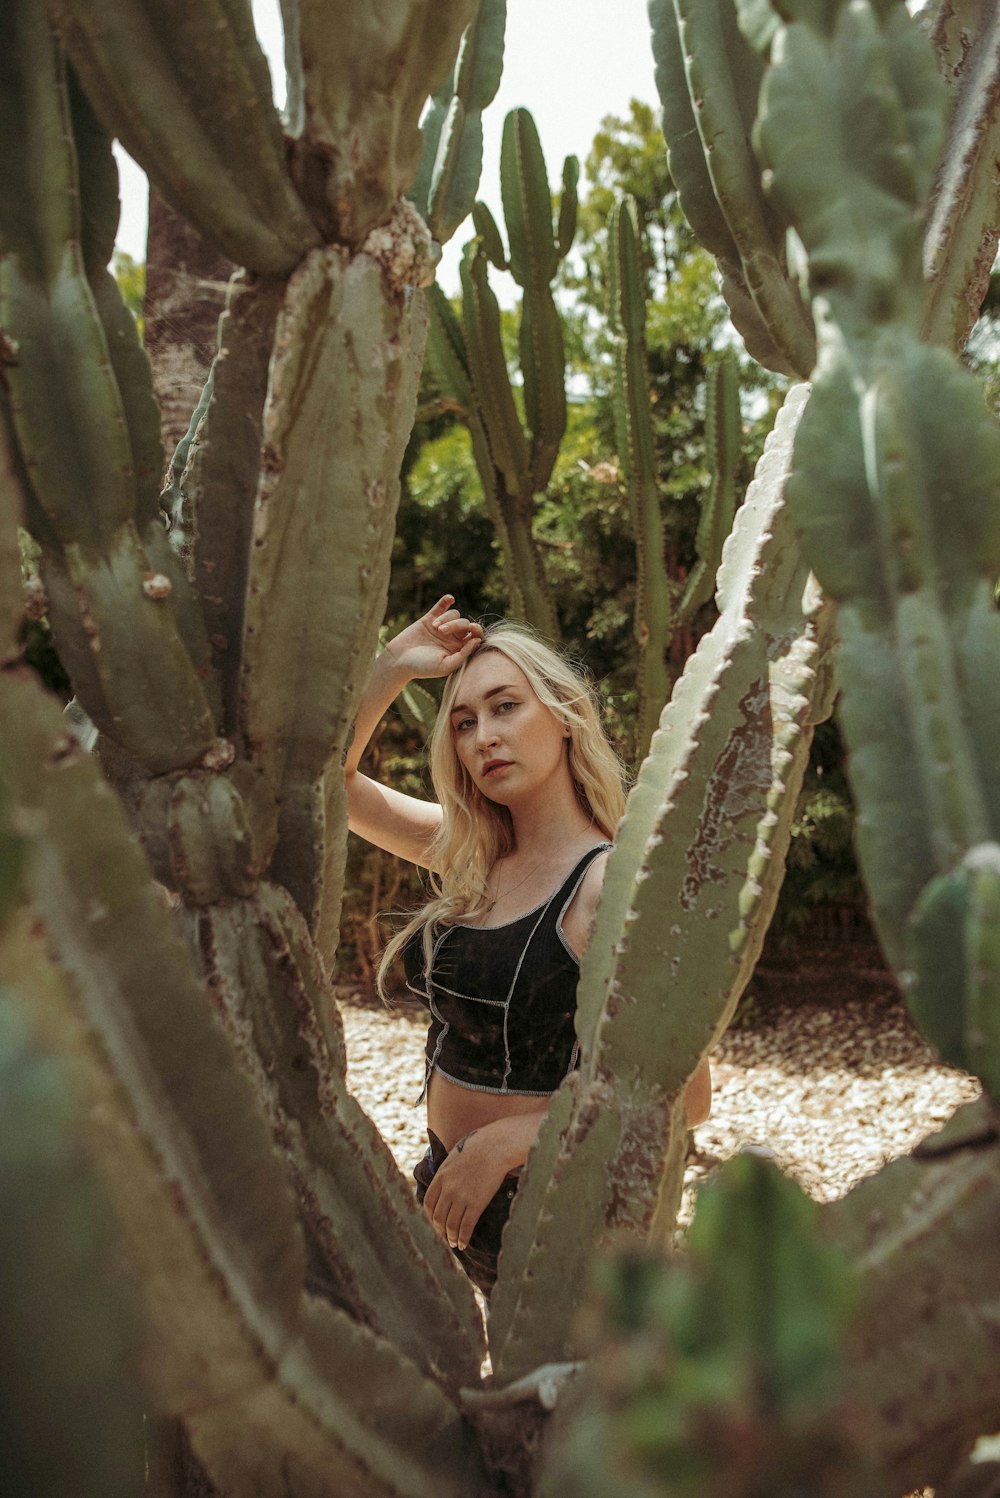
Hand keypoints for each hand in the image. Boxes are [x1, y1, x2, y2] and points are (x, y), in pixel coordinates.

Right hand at [382, 596, 482, 680]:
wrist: (399, 660)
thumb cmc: (422, 667)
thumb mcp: (445, 666)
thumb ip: (463, 655)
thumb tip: (478, 640)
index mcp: (459, 650)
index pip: (475, 636)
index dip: (477, 631)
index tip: (472, 629)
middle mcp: (452, 638)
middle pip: (464, 623)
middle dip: (456, 625)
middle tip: (442, 631)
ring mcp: (441, 627)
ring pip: (454, 614)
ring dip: (446, 618)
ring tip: (435, 627)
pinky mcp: (429, 619)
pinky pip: (441, 607)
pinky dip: (446, 601)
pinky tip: (450, 598)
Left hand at [422, 1128, 510, 1252]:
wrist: (496, 1146)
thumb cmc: (479, 1147)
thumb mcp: (455, 1156)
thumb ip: (448, 1171)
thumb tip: (446, 1180)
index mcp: (441, 1176)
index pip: (428, 1202)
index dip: (430, 1216)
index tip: (434, 1222)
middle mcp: (448, 1188)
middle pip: (438, 1216)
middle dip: (440, 1230)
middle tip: (444, 1237)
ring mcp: (461, 1197)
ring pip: (451, 1225)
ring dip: (451, 1237)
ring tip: (454, 1243)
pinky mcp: (476, 1203)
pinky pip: (466, 1226)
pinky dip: (463, 1238)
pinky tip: (463, 1244)